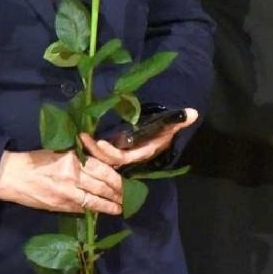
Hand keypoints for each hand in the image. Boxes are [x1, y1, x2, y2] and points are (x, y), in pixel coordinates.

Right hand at [0, 147, 127, 215]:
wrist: (11, 176)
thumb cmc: (36, 160)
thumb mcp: (61, 150)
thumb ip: (81, 155)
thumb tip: (102, 161)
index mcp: (74, 159)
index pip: (103, 169)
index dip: (116, 178)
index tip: (126, 182)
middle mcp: (72, 176)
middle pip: (102, 186)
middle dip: (117, 193)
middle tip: (128, 197)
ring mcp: (65, 193)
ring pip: (94, 201)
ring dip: (109, 206)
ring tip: (119, 209)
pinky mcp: (58, 206)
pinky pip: (80, 209)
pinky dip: (92, 211)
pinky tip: (100, 212)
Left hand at [78, 108, 199, 168]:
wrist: (163, 131)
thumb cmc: (166, 129)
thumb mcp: (171, 124)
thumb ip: (179, 120)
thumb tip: (193, 113)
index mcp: (140, 152)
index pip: (124, 157)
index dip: (111, 153)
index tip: (98, 143)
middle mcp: (130, 155)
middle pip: (109, 160)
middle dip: (95, 152)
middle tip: (82, 138)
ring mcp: (122, 152)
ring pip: (103, 158)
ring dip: (90, 150)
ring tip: (79, 137)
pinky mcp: (115, 149)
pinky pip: (100, 153)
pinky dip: (91, 148)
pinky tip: (80, 140)